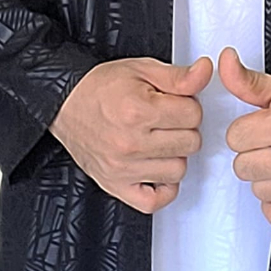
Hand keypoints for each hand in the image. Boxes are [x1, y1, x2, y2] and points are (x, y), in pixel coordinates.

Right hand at [49, 56, 211, 213]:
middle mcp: (131, 143)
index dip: (188, 105)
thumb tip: (205, 73)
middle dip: (184, 128)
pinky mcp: (115, 185)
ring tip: (159, 140)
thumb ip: (178, 76)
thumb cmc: (101, 87)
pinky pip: (153, 201)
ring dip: (175, 155)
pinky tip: (156, 168)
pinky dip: (162, 188)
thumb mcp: (142, 69)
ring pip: (178, 170)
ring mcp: (123, 168)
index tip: (174, 102)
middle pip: (190, 143)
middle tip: (166, 119)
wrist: (65, 103)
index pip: (193, 115)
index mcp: (138, 110)